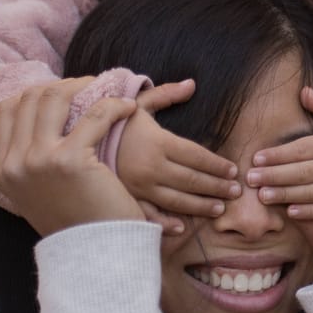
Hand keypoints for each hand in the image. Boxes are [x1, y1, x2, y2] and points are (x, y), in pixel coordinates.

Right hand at [0, 78, 145, 236]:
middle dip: (60, 86)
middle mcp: (14, 163)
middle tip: (88, 87)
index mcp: (2, 171)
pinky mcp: (70, 160)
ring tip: (107, 92)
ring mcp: (38, 160)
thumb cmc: (78, 225)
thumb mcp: (39, 194)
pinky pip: (95, 114)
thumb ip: (30, 164)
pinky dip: (115, 105)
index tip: (61, 94)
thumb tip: (37, 127)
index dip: (33, 95)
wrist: (96, 256)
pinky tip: (129, 109)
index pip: (4, 111)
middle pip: (29, 98)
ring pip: (55, 97)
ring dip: (84, 87)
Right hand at [115, 79, 239, 232]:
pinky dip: (165, 223)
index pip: (196, 157)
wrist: (76, 141)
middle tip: (236, 192)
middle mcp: (151, 168)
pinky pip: (150, 215)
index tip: (233, 170)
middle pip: (192, 180)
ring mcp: (139, 187)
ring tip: (220, 208)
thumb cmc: (113, 122)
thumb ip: (166, 94)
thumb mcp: (138, 104)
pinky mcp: (127, 200)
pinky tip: (182, 227)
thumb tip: (192, 84)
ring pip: (177, 200)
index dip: (217, 165)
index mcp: (157, 143)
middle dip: (217, 187)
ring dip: (201, 206)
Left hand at [244, 88, 312, 219]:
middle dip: (274, 175)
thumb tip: (303, 91)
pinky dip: (309, 212)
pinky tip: (290, 211)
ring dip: (285, 194)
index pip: (302, 149)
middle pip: (302, 171)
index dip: (278, 154)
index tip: (256, 157)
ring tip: (262, 196)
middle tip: (250, 178)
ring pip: (311, 192)